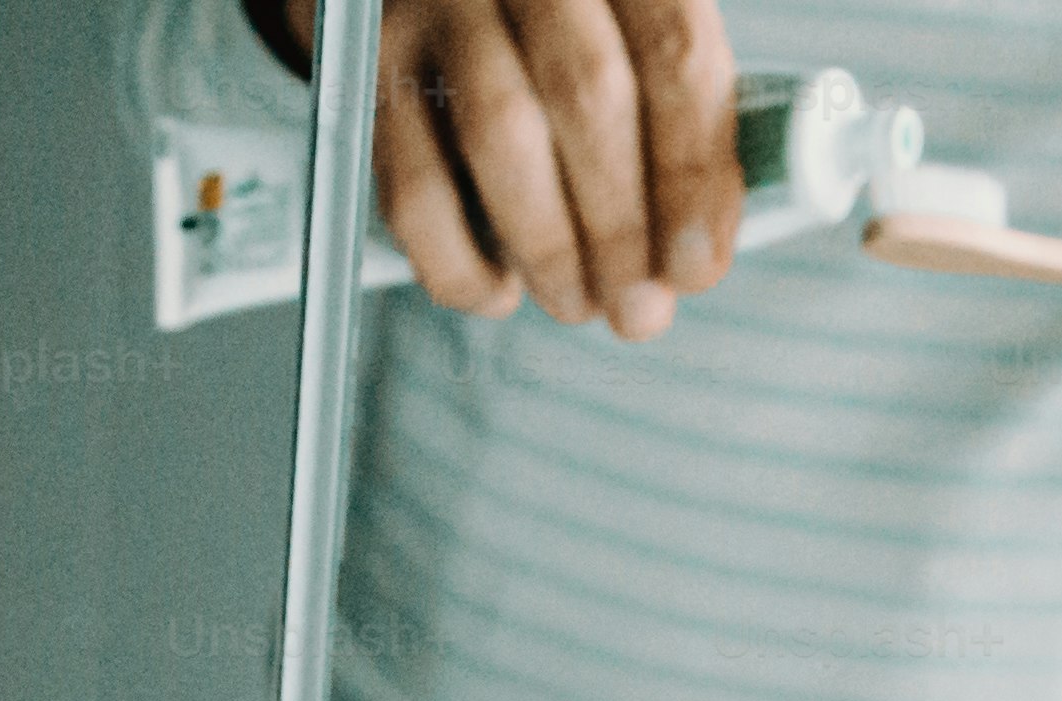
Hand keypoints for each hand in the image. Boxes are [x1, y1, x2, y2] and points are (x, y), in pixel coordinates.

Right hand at [261, 0, 744, 335]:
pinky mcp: (366, 65)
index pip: (674, 50)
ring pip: (501, 134)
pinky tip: (496, 294)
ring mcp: (439, 7)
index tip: (695, 266)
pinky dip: (458, 261)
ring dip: (549, 246)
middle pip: (589, 95)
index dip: (692, 171)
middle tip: (637, 310)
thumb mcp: (626, 48)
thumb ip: (670, 123)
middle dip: (621, 226)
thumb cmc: (548, 36)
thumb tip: (694, 253)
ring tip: (576, 302)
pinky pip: (412, 184)